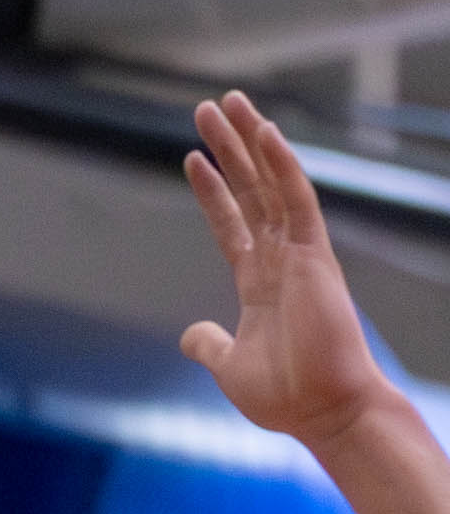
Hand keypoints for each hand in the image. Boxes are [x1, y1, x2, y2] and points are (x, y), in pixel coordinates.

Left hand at [181, 91, 399, 450]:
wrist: (323, 412)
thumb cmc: (285, 395)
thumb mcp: (228, 365)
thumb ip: (209, 344)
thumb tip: (191, 333)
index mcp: (258, 282)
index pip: (232, 222)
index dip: (212, 189)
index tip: (194, 157)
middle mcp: (280, 259)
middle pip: (251, 190)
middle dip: (230, 148)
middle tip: (209, 106)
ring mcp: (299, 254)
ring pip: (272, 183)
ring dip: (250, 141)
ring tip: (228, 102)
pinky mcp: (316, 256)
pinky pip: (298, 200)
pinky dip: (283, 165)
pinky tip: (266, 133)